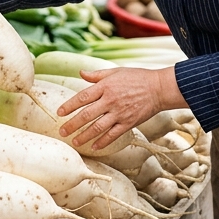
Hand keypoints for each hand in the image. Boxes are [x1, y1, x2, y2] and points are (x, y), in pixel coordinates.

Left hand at [56, 67, 186, 150]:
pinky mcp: (128, 122)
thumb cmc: (137, 77)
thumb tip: (80, 73)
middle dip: (72, 125)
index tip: (59, 113)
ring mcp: (119, 113)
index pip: (82, 97)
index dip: (69, 106)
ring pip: (98, 127)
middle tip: (62, 131)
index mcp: (105, 87)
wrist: (159, 88)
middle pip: (86, 115)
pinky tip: (93, 146)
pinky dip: (102, 142)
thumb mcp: (116, 72)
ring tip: (74, 142)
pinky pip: (113, 135)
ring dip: (84, 136)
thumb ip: (97, 75)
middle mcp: (110, 101)